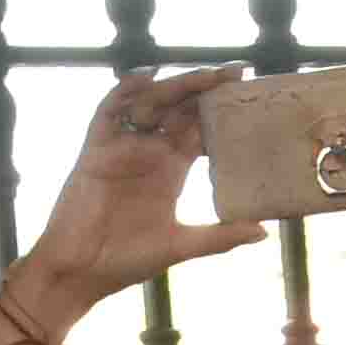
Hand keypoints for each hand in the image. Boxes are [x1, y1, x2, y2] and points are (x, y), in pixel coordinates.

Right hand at [20, 69, 266, 324]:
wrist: (82, 273)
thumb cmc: (127, 260)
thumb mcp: (180, 246)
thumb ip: (220, 237)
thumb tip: (263, 231)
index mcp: (172, 170)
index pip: (200, 129)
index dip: (222, 110)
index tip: (249, 94)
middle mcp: (150, 153)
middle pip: (181, 109)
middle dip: (206, 88)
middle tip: (237, 71)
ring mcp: (123, 148)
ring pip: (151, 104)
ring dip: (176, 86)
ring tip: (205, 75)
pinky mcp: (96, 151)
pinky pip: (108, 113)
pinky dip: (123, 93)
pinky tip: (146, 78)